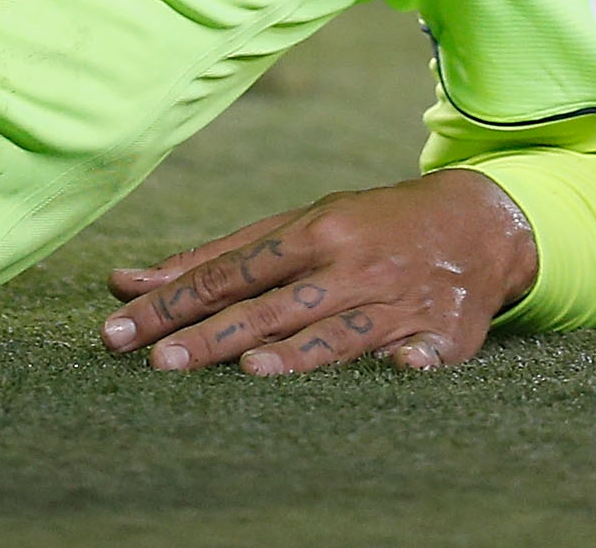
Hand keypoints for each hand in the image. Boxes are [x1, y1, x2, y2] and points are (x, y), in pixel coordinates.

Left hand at [98, 168, 536, 375]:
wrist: (475, 223)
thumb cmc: (363, 228)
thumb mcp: (295, 228)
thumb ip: (214, 260)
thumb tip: (125, 281)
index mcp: (311, 234)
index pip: (227, 274)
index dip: (172, 302)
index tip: (119, 329)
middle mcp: (349, 266)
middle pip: (271, 307)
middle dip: (213, 336)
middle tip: (159, 362)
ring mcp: (398, 301)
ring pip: (341, 332)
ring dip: (300, 353)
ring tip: (252, 372)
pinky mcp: (446, 334)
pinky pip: (428, 352)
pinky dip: (414, 361)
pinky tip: (400, 369)